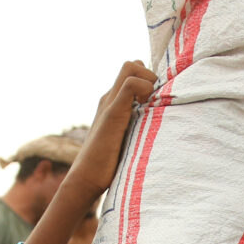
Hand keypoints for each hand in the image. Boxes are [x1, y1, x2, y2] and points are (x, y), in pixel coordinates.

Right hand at [74, 62, 156, 192]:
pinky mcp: (112, 113)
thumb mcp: (126, 141)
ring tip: (152, 106)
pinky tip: (148, 110)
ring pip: (130, 67)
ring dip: (149, 80)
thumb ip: (136, 129)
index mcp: (113, 103)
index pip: (132, 73)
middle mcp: (109, 98)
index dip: (149, 79)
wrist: (86, 179)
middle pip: (131, 64)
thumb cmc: (107, 167)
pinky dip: (144, 89)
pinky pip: (130, 84)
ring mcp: (109, 103)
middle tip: (157, 102)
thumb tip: (158, 130)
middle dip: (151, 75)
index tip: (158, 102)